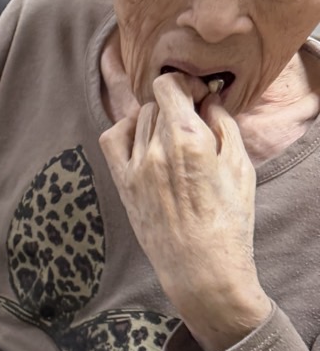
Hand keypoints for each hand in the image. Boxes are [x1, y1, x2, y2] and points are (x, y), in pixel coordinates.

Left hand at [100, 71, 271, 350]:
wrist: (201, 267)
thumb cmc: (229, 220)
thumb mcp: (240, 166)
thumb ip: (223, 124)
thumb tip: (209, 99)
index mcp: (187, 139)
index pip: (169, 85)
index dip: (185, 83)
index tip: (199, 94)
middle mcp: (155, 148)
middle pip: (155, 102)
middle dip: (175, 104)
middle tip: (192, 119)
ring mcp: (134, 167)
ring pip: (137, 119)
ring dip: (155, 119)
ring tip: (173, 136)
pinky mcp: (123, 183)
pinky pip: (112, 139)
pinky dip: (125, 131)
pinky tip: (143, 139)